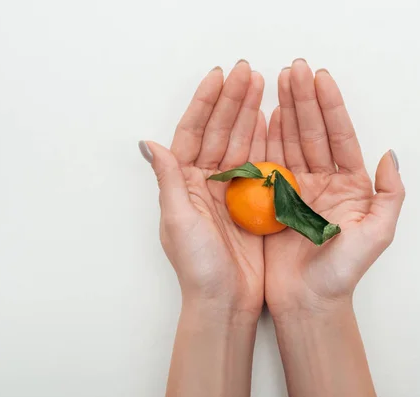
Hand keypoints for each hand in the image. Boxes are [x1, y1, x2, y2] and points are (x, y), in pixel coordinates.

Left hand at [140, 61, 265, 320]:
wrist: (225, 301)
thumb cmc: (197, 267)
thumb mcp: (179, 221)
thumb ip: (169, 180)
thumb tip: (148, 143)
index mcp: (185, 183)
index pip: (194, 133)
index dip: (205, 104)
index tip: (218, 77)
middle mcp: (206, 182)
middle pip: (220, 131)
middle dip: (233, 100)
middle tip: (248, 71)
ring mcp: (231, 191)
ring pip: (241, 142)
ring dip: (250, 113)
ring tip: (262, 85)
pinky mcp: (253, 203)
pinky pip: (261, 164)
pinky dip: (266, 141)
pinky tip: (271, 120)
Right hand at [265, 59, 404, 317]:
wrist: (308, 300)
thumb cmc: (343, 272)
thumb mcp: (378, 234)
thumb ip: (389, 194)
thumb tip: (390, 155)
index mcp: (351, 185)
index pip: (340, 136)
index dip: (330, 106)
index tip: (320, 78)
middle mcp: (324, 182)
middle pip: (313, 132)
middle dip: (303, 99)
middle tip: (293, 69)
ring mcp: (297, 188)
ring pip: (290, 142)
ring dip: (284, 112)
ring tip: (276, 82)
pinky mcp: (273, 200)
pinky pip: (269, 163)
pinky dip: (265, 139)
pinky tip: (262, 117)